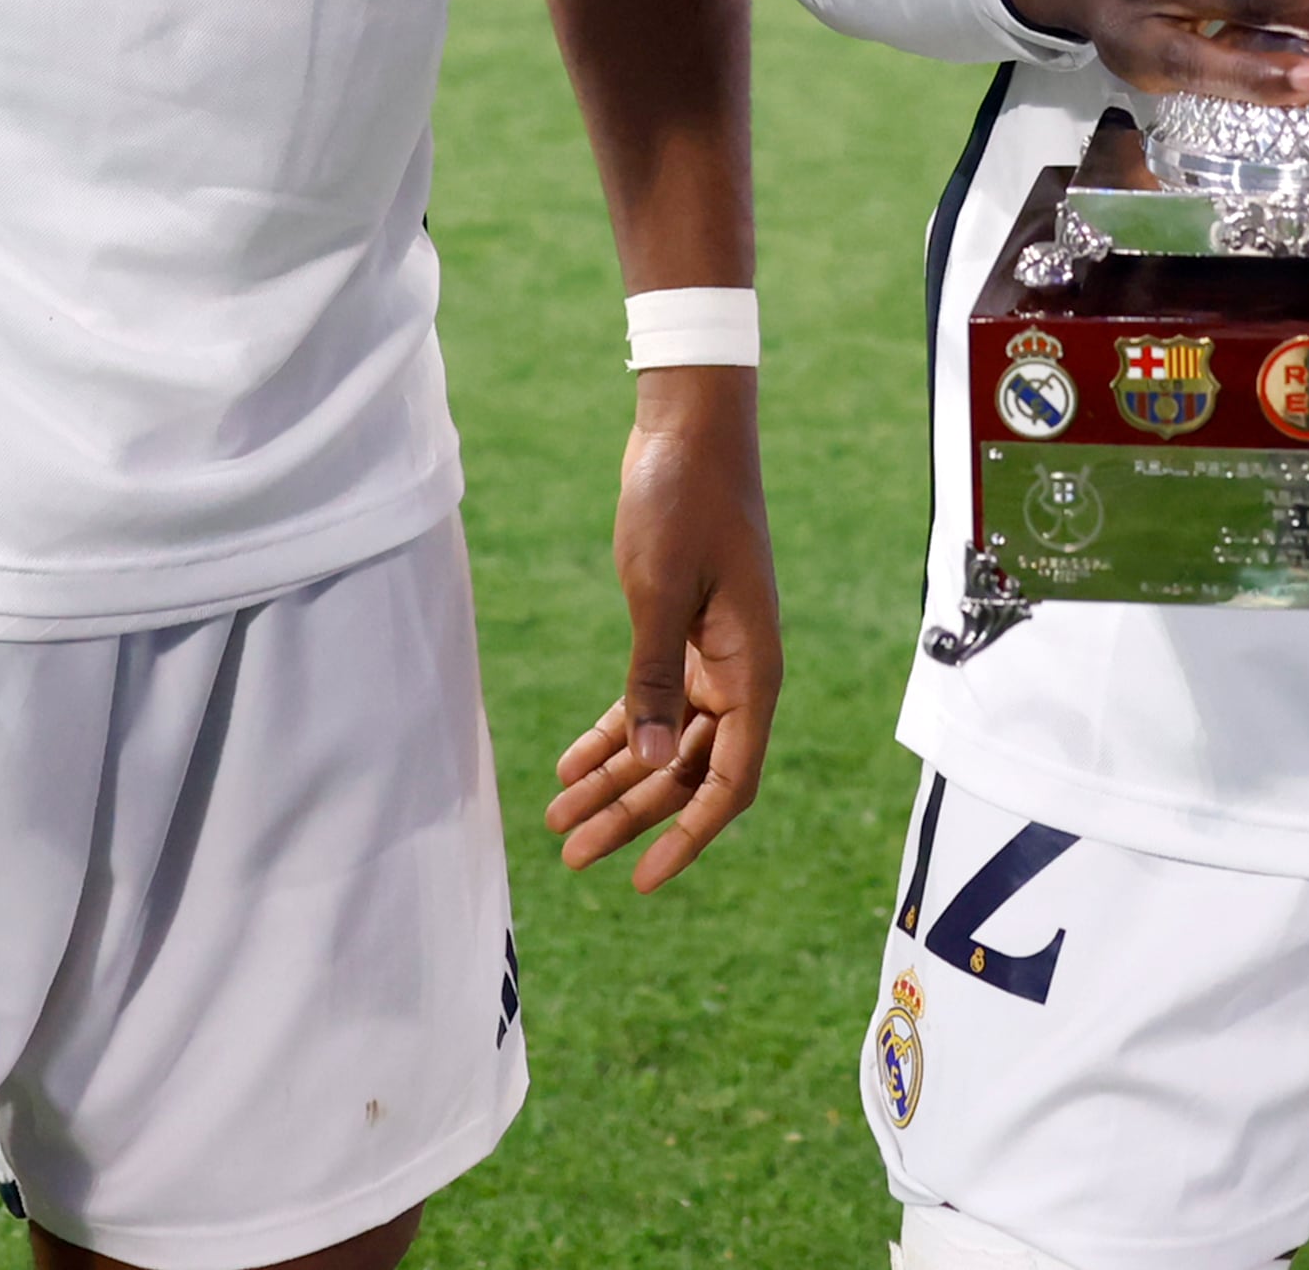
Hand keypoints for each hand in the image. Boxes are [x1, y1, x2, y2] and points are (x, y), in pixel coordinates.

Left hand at [539, 368, 778, 892]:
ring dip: (614, 782)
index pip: (730, 779)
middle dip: (631, 817)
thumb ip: (653, 679)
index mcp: (751, 668)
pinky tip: (569, 763)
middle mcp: (738, 671)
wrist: (688, 428)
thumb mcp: (660, 591)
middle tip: (570, 855)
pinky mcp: (680, 632)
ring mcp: (710, 654)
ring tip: (556, 820)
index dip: (689, 835)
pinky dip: (611, 734)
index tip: (643, 880)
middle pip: (687, 770)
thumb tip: (646, 766)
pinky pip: (648, 703)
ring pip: (663, 742)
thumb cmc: (683, 499)